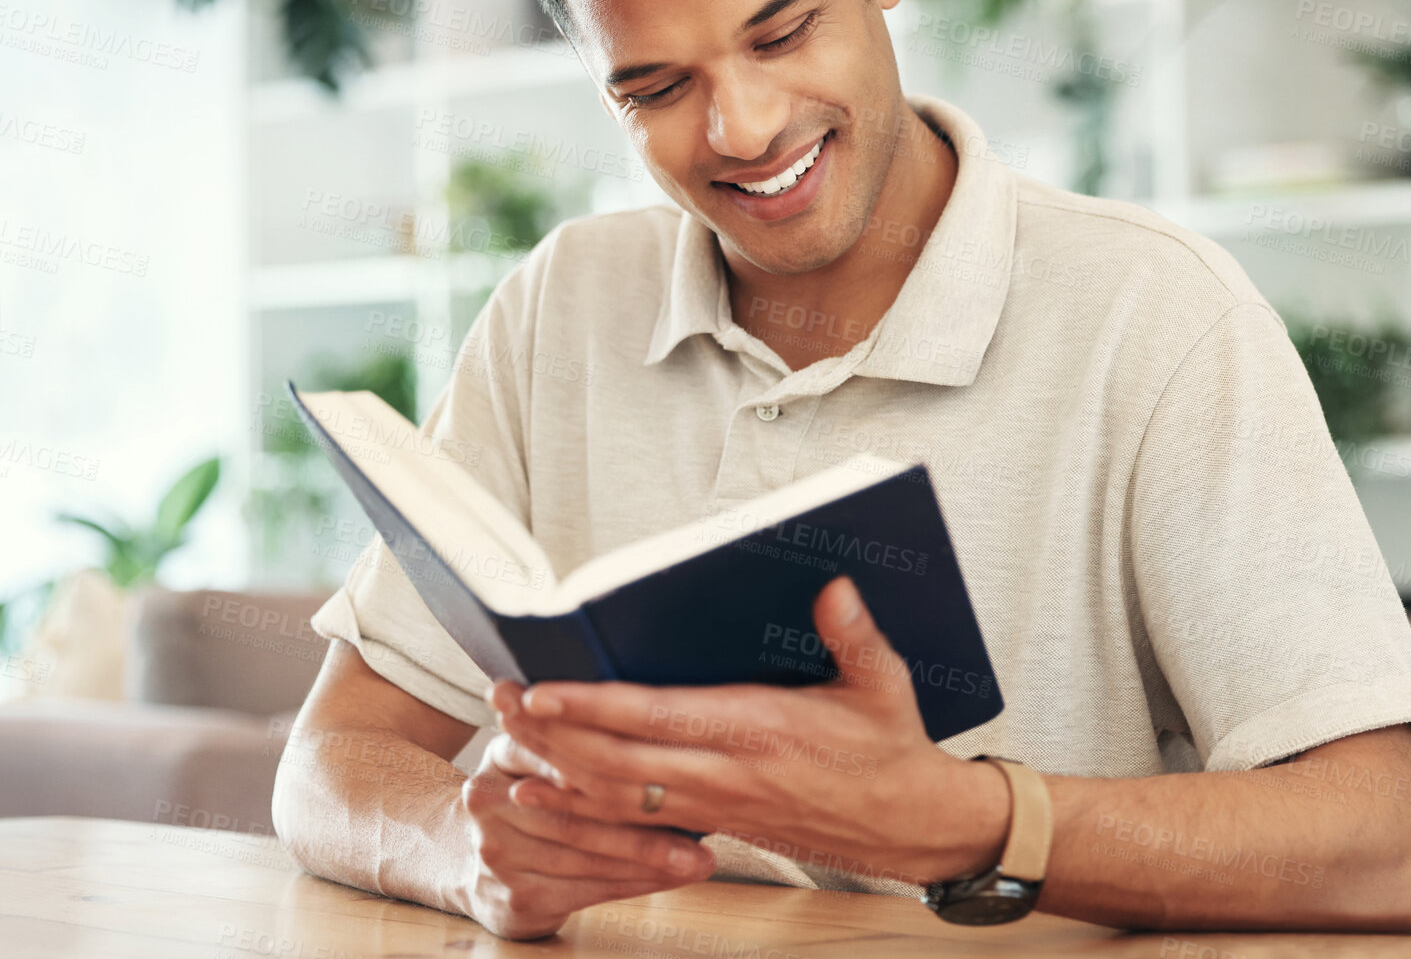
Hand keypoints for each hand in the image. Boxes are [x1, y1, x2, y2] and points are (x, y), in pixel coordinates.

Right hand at [451, 731, 715, 938]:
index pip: (554, 745)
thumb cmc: (530, 795)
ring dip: (649, 857)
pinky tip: (669, 878)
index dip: (596, 752)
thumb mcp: (539, 753)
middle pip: (575, 807)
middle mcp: (488, 798)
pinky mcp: (514, 895)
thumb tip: (653, 710)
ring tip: (698, 858)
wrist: (471, 862)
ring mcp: (497, 851)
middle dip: (642, 818)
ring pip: (586, 853)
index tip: (648, 756)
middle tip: (702, 821)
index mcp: (502, 751)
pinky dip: (635, 885)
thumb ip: (574, 730)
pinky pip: (586, 890)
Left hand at [490, 576, 1008, 885]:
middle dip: (554, 732)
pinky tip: (538, 797)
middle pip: (617, 760)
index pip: (659, 718)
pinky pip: (629, 823)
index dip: (595, 707)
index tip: (546, 688)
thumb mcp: (884, 684)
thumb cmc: (889, 748)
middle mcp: (726, 773)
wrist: (906, 825)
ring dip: (555, 767)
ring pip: (614, 795)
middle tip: (502, 699)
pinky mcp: (711, 823)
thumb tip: (835, 588)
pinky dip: (577, 812)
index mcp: (760, 730)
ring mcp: (714, 805)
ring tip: (505, 736)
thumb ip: (854, 635)